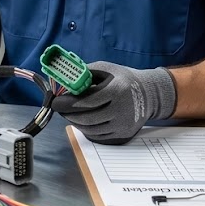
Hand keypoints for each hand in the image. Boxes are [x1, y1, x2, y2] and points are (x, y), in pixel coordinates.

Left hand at [50, 62, 176, 144]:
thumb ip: (84, 73)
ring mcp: (123, 125)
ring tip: (68, 113)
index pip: (88, 101)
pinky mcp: (123, 135)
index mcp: (118, 91)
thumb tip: (63, 80)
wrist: (148, 95)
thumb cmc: (122, 79)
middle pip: (87, 118)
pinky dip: (85, 129)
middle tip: (58, 108)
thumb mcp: (105, 69)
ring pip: (91, 129)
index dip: (68, 103)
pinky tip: (80, 120)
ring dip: (75, 122)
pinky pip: (98, 136)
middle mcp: (122, 110)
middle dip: (68, 114)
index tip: (56, 101)